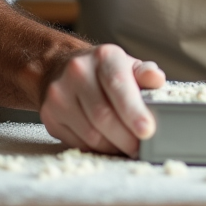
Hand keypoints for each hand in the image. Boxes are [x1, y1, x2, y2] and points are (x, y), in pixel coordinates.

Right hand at [39, 43, 165, 156]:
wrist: (62, 68)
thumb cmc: (104, 72)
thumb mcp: (127, 66)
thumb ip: (144, 74)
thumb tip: (156, 79)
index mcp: (103, 56)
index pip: (118, 85)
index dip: (134, 111)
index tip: (147, 130)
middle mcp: (77, 72)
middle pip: (103, 116)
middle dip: (126, 137)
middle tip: (140, 147)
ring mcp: (59, 94)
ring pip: (91, 133)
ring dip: (113, 146)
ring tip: (126, 146)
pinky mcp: (49, 114)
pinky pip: (78, 142)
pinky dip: (97, 149)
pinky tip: (107, 144)